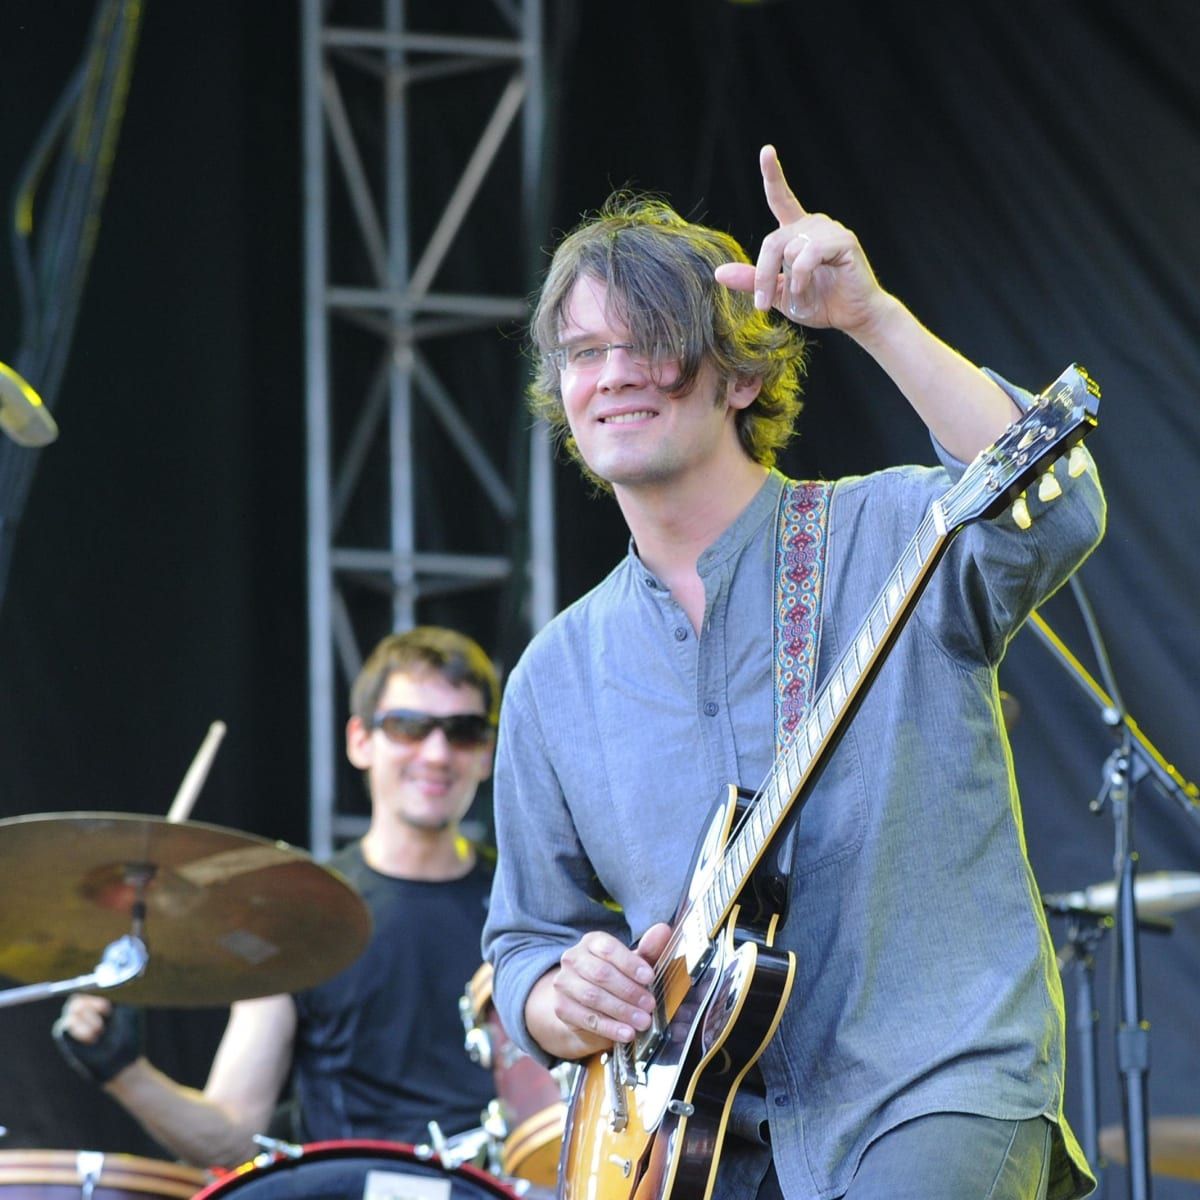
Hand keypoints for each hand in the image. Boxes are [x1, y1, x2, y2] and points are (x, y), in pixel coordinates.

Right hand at [52, 993, 144, 1083]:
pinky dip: (80, 1029)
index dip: (94, 985)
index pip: (89, 985)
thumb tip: (115, 976)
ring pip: (72, 1008)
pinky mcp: (67, 1038)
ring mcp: (76, 1024)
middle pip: (78, 995)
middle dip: (92, 1002)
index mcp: (102, 1000)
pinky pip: (65, 1025)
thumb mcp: (129, 1010)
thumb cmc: (129, 1036)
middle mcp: (87, 1011)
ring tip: (101, 1032)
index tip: (106, 996)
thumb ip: (120, 993)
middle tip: (107, 1012)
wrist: (124, 1062)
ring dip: (89, 1018)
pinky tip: (92, 1038)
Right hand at [535, 923, 672, 1058]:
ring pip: (593, 996)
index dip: (630, 963)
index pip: (609, 948)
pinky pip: (586, 1018)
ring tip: (642, 1021)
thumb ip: (648, 949)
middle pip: (601, 973)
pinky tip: (626, 1033)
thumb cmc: (614, 977)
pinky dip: (609, 1028)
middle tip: (649, 1005)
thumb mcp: (632, 964)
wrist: (584, 1004)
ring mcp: (563, 982)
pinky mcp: (561, 1007)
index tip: (650, 978)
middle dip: (629, 991)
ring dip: (621, 1011)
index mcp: (592, 942)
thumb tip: (663, 930)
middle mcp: (573, 958)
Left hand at [714, 144, 890, 333]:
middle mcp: (813, 225)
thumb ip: (752, 280)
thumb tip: (719, 273)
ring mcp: (830, 230)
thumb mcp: (778, 293)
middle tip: (763, 304)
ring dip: (788, 280)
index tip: (767, 151)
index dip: (773, 175)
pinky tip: (806, 288)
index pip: (781, 198)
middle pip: (772, 241)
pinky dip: (800, 276)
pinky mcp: (844, 241)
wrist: (853, 316)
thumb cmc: (819, 302)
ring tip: (800, 296)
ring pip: (789, 249)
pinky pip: (808, 254)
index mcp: (798, 232)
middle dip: (763, 275)